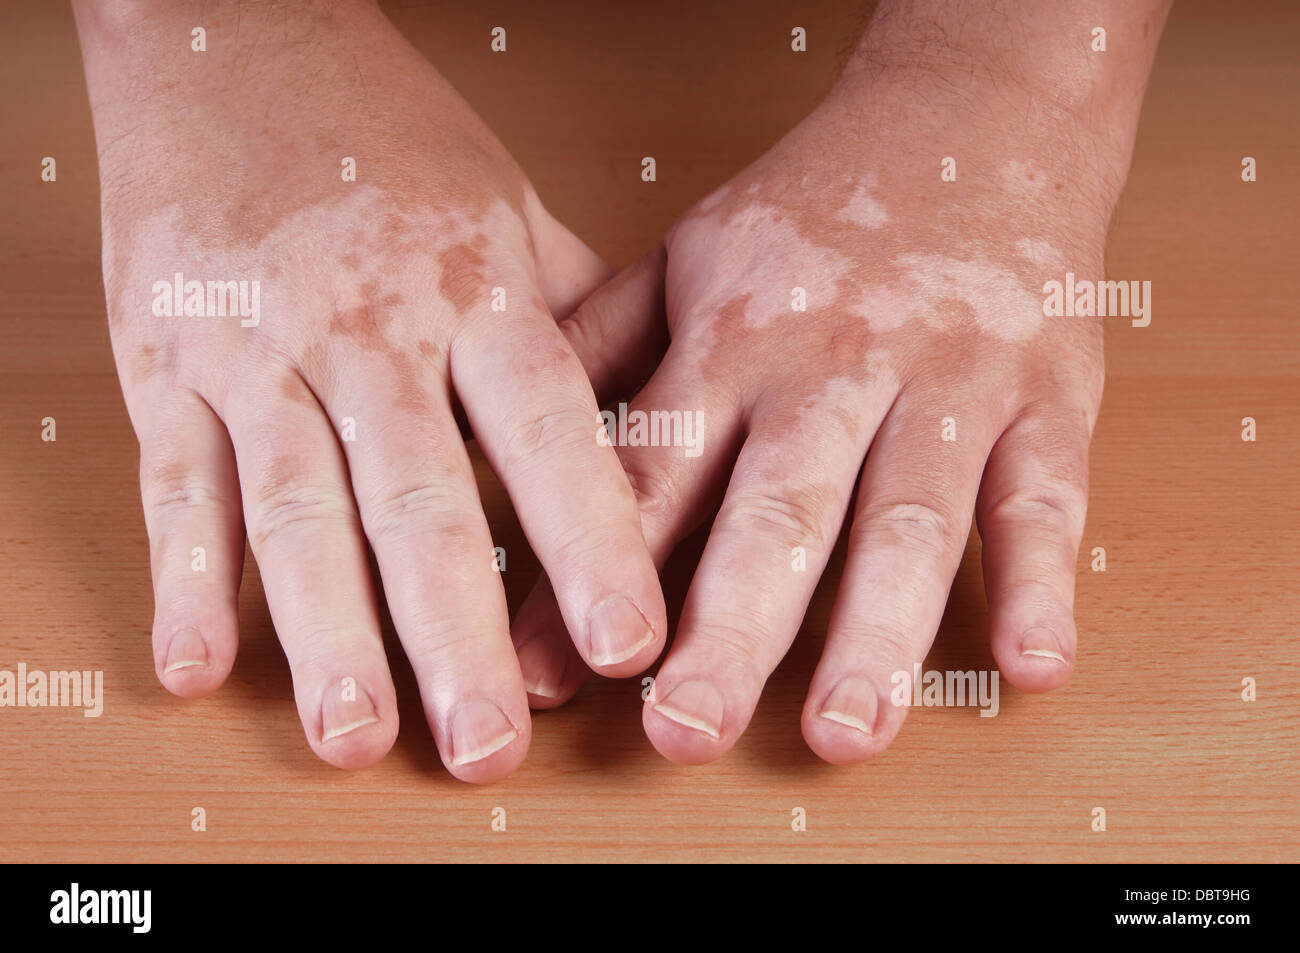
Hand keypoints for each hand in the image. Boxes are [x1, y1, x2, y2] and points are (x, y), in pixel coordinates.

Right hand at [74, 0, 665, 779]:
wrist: (230, 38)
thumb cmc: (387, 140)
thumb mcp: (511, 210)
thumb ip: (580, 322)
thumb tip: (657, 428)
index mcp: (473, 289)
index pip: (544, 427)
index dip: (587, 536)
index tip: (627, 641)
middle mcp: (370, 328)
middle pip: (418, 496)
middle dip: (454, 631)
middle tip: (488, 744)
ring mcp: (259, 348)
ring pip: (294, 506)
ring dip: (324, 633)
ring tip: (357, 734)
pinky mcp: (166, 362)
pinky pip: (174, 482)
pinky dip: (183, 580)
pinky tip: (196, 668)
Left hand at [513, 0, 1167, 762]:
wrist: (974, 124)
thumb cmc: (814, 213)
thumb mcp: (683, 259)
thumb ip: (601, 356)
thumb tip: (500, 462)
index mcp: (731, 340)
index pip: (652, 474)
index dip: (598, 576)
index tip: (550, 676)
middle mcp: (834, 369)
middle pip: (777, 512)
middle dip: (729, 631)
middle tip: (687, 731)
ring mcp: (949, 384)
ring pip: (908, 520)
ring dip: (876, 636)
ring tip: (846, 733)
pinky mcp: (1047, 397)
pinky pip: (1047, 497)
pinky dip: (1043, 583)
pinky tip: (1033, 666)